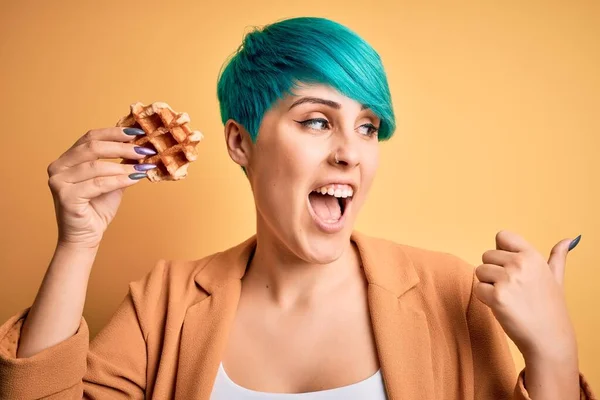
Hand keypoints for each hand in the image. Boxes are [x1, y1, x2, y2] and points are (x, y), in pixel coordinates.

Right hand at [47, 127, 156, 249]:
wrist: (85, 236)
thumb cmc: (97, 208)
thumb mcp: (113, 180)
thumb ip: (122, 164)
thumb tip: (142, 147)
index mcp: (67, 159)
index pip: (91, 137)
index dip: (115, 133)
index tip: (138, 133)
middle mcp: (58, 167)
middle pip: (92, 147)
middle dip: (122, 147)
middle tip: (144, 150)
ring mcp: (58, 181)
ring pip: (96, 166)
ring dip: (124, 166)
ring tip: (143, 167)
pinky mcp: (65, 196)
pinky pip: (97, 184)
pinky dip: (118, 180)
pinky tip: (134, 179)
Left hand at [474, 230, 579, 359]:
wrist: (549, 339)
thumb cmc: (551, 308)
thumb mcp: (556, 278)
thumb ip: (557, 257)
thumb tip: (570, 239)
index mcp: (532, 256)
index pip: (502, 236)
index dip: (500, 250)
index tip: (510, 266)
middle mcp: (520, 264)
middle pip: (486, 255)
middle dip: (493, 271)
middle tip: (512, 288)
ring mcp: (508, 280)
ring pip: (479, 271)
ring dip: (488, 285)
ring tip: (509, 297)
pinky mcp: (497, 296)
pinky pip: (477, 288)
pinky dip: (485, 298)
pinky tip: (502, 306)